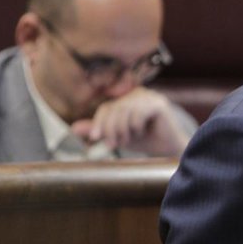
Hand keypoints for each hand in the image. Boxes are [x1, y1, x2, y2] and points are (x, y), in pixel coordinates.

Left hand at [71, 87, 190, 156]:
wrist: (169, 150)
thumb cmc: (145, 140)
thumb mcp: (117, 136)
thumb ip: (99, 130)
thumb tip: (73, 128)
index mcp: (127, 99)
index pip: (107, 107)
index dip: (98, 123)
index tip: (94, 139)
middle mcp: (138, 94)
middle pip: (114, 109)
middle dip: (111, 129)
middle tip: (114, 145)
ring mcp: (149, 97)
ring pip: (125, 111)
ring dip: (122, 130)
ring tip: (128, 140)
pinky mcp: (159, 104)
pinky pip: (138, 113)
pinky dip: (136, 126)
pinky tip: (141, 132)